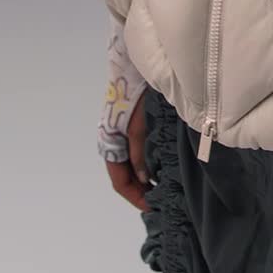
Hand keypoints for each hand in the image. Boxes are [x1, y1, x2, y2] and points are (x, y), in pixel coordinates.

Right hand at [105, 91, 151, 211]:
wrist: (133, 65)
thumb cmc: (134, 94)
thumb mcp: (139, 125)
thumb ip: (140, 152)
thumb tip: (144, 178)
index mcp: (110, 143)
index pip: (119, 180)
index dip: (134, 195)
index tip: (152, 206)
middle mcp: (113, 141)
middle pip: (124, 174)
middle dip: (139, 189)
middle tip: (160, 200)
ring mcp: (122, 134)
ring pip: (131, 164)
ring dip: (143, 177)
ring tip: (162, 187)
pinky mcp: (133, 125)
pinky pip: (137, 152)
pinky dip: (147, 163)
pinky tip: (161, 165)